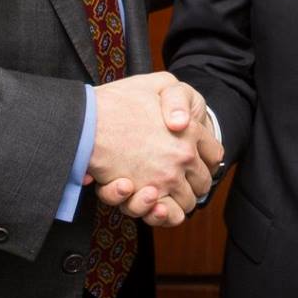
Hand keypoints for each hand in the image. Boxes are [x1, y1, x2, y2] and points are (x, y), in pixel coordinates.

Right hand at [89, 77, 222, 225]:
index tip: (192, 158)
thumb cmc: (118, 100)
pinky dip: (162, 213)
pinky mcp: (146, 196)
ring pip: (186, 202)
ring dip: (175, 199)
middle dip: (192, 182)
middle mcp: (182, 157)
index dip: (205, 158)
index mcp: (190, 131)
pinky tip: (152, 199)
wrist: (84, 121)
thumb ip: (179, 97)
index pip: (213, 155)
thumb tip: (184, 122)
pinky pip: (166, 215)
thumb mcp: (157, 82)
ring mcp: (165, 179)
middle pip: (202, 182)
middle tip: (174, 175)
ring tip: (158, 189)